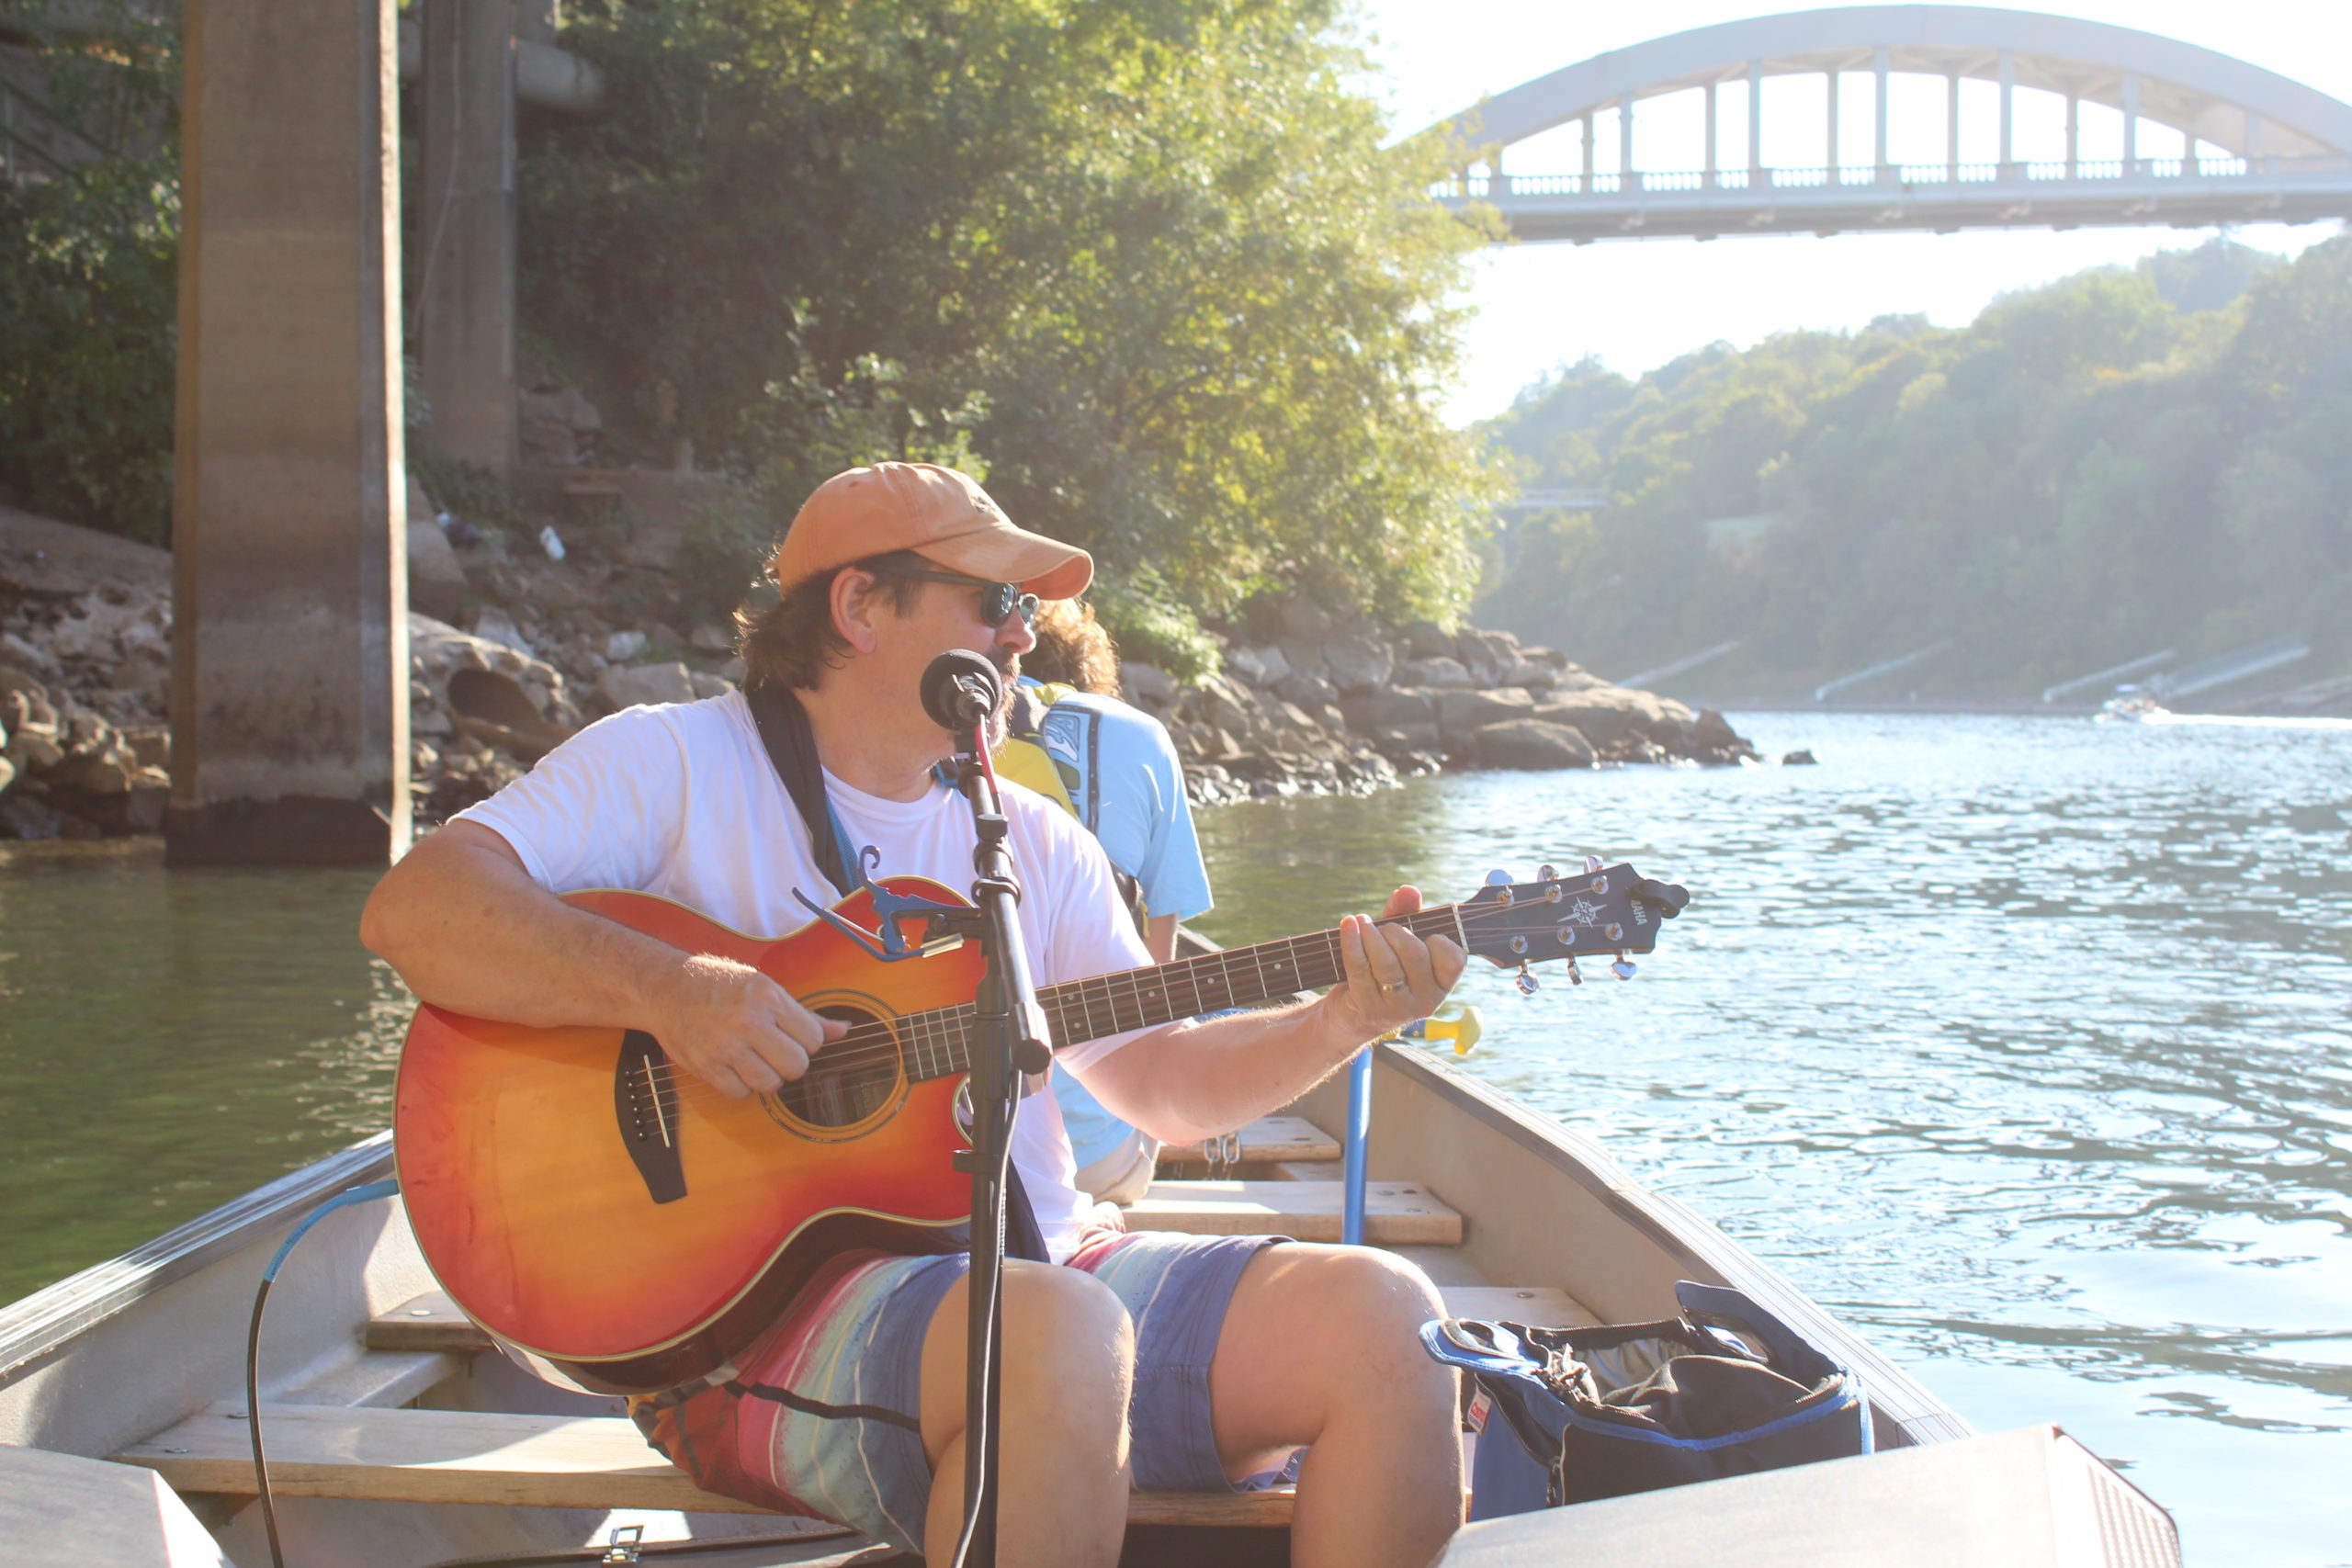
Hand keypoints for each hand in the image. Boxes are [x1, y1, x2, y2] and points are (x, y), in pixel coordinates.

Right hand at [653, 954, 848, 1098]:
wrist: (666, 988)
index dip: (806, 1043)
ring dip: (767, 1078)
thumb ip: (804, 1014)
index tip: (791, 1038)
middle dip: (790, 1064)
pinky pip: (740, 1093)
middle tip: (775, 1053)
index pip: (813, 1039)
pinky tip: (735, 1069)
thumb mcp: (765, 988)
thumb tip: (843, 1030)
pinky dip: (741, 1087)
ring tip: (755, 1061)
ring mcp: (726, 1045)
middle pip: (797, 1065)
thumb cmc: (720, 985)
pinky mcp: (705, 1065)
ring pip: (771, 1083)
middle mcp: (748, 1021)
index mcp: (768, 997)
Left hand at [1321, 886, 1465, 1047]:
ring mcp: (1398, 1009)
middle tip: (1383, 927)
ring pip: (1387, 964)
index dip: (1437, 940)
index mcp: (1443, 983)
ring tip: (1362, 923)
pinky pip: (1360, 969)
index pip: (1453, 960)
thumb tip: (1409, 890)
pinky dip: (1351, 942)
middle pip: (1414, 955)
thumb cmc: (1385, 968)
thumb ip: (1407, 913)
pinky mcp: (1370, 1010)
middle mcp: (1427, 1000)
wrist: (1353, 1012)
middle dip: (1395, 931)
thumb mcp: (1398, 939)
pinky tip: (1348, 925)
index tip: (1421, 933)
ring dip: (1371, 935)